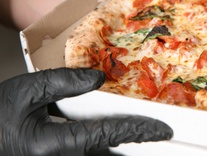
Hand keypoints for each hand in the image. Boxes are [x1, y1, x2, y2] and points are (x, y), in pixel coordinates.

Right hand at [0, 68, 172, 154]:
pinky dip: (104, 147)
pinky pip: (89, 155)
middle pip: (110, 151)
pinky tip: (112, 138)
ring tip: (140, 134)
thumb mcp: (25, 91)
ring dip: (120, 146)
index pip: (109, 134)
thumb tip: (97, 78)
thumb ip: (62, 81)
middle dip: (134, 142)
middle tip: (158, 133)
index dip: (139, 130)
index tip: (162, 130)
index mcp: (54, 144)